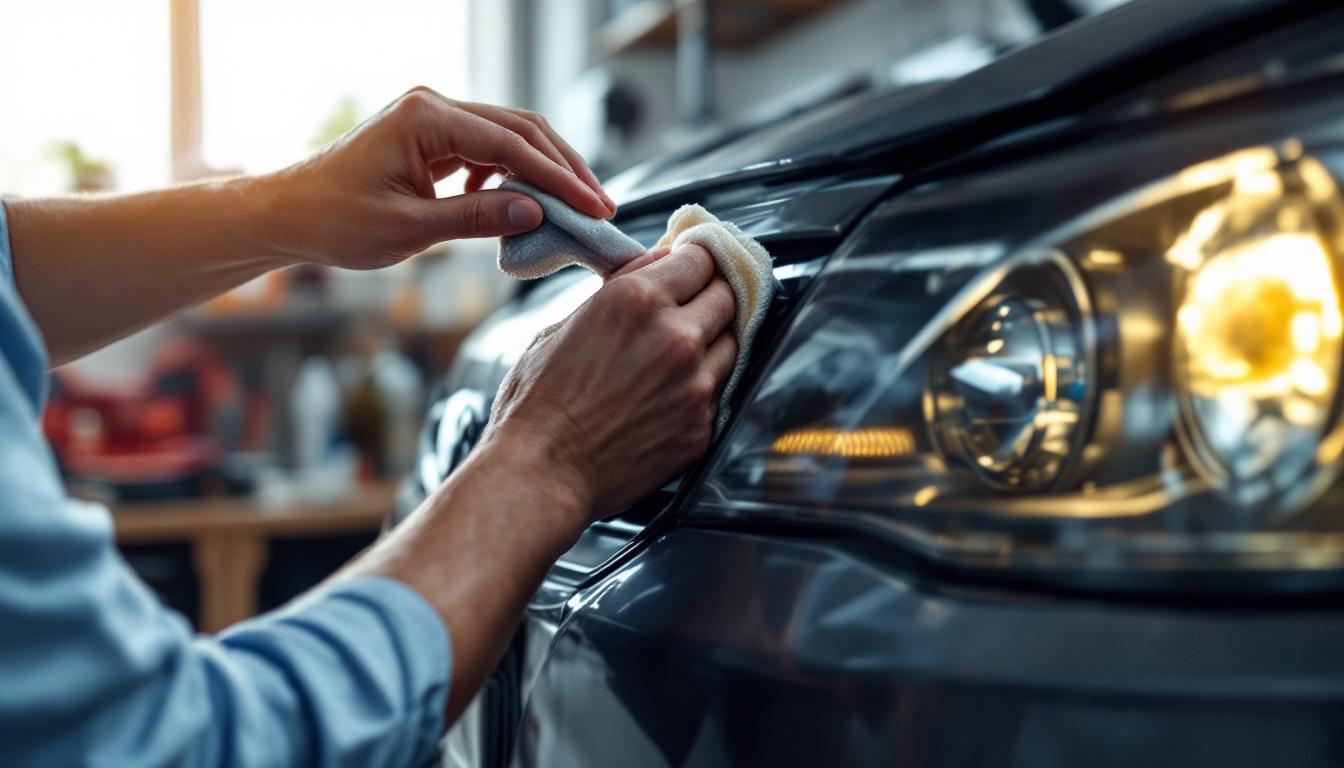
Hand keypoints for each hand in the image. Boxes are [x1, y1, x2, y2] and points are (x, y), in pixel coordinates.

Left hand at [260, 87, 614, 268]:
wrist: (289, 213)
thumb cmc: (336, 221)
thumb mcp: (410, 229)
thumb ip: (476, 218)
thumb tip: (536, 213)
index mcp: (427, 119)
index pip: (512, 145)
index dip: (559, 179)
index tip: (594, 207)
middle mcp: (434, 106)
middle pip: (521, 129)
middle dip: (564, 168)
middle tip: (600, 204)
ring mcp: (433, 119)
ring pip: (509, 136)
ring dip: (544, 170)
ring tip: (575, 205)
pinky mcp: (431, 137)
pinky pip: (487, 149)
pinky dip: (513, 175)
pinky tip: (521, 205)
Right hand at [482, 244, 738, 522]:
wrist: (542, 472)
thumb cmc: (539, 401)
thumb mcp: (563, 323)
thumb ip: (620, 288)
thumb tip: (658, 261)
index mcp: (638, 300)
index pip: (701, 257)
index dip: (694, 261)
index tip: (689, 268)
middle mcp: (676, 337)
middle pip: (728, 295)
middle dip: (709, 296)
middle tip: (687, 307)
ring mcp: (696, 384)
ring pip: (733, 342)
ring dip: (712, 341)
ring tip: (675, 355)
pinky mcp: (702, 425)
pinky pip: (720, 389)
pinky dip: (703, 385)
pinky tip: (669, 392)